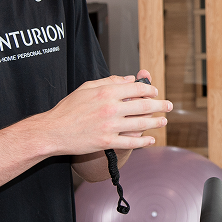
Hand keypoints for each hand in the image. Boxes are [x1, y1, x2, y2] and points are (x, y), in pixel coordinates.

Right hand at [33, 70, 171, 156]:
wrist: (53, 131)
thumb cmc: (68, 108)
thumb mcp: (87, 87)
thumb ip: (110, 81)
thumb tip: (130, 79)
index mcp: (107, 92)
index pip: (136, 88)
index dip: (149, 90)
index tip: (155, 92)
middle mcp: (111, 108)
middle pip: (143, 105)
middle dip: (160, 105)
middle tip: (169, 106)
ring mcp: (110, 126)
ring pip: (140, 124)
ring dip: (155, 122)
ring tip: (163, 121)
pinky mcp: (107, 142)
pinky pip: (131, 142)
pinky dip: (143, 141)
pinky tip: (151, 140)